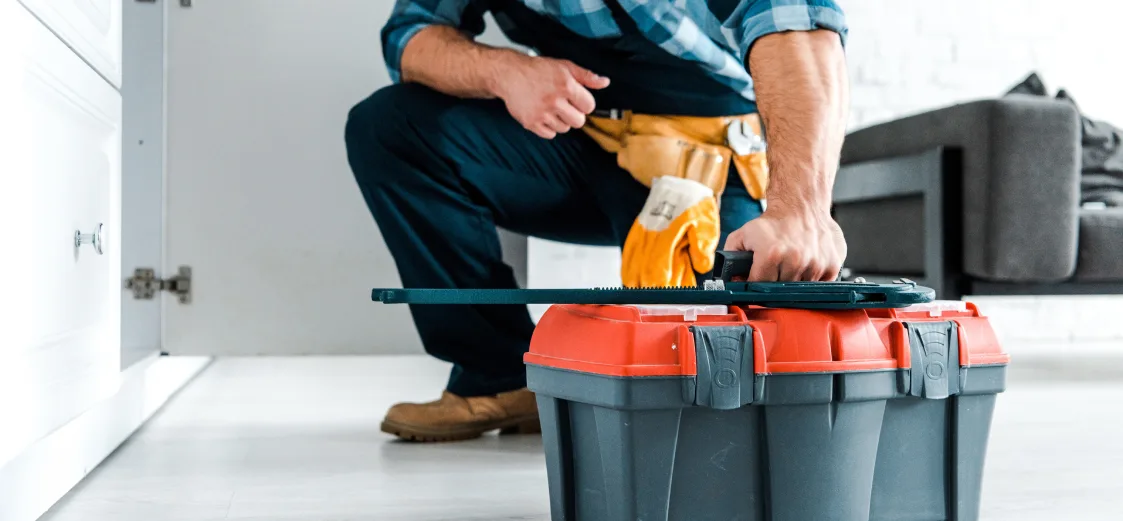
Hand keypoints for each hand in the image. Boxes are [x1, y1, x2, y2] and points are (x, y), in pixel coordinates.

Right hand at [492, 54, 608, 138]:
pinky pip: (550, 134)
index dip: (584, 103)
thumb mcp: (564, 66)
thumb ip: (586, 76)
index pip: (589, 106)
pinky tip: (544, 115)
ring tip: (552, 108)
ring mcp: (541, 113)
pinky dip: (549, 127)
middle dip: (575, 114)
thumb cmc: (538, 70)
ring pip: (565, 129)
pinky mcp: (530, 122)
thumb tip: (605, 82)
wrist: (510, 74)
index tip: (576, 99)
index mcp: (566, 85)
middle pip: (579, 121)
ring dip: (561, 120)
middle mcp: (554, 100)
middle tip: (565, 105)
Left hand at [722, 204, 845, 281]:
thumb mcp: (743, 235)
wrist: (801, 205)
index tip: (758, 279)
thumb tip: (731, 279)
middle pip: (781, 290)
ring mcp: (816, 263)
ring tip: (791, 264)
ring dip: (795, 281)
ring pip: (802, 289)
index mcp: (771, 254)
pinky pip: (821, 284)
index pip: (760, 286)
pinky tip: (807, 265)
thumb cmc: (773, 223)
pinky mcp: (833, 264)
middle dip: (775, 282)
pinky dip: (813, 279)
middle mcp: (795, 259)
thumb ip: (730, 258)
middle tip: (775, 269)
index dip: (756, 284)